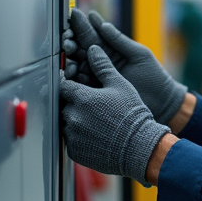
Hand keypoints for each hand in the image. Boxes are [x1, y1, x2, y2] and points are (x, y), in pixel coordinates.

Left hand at [59, 45, 169, 184]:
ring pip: (66, 123)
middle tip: (92, 107)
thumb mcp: (120, 85)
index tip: (77, 86)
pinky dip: (79, 137)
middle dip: (74, 104)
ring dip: (76, 120)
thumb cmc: (132, 115)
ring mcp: (72, 135)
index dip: (70, 84)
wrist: (139, 147)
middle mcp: (72, 116)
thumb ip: (103, 66)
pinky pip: (71, 140)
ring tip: (96, 122)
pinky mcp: (74, 151)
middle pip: (63, 105)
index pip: (63, 85)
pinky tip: (96, 135)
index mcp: (81, 97)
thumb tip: (93, 49)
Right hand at [68, 9, 187, 124]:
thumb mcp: (139, 54)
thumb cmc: (154, 76)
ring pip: (77, 66)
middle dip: (71, 42)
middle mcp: (100, 62)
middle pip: (80, 50)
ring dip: (71, 59)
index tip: (73, 16)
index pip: (92, 35)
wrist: (161, 102)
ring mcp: (97, 78)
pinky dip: (74, 78)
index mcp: (111, 50)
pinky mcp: (96, 93)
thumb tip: (103, 24)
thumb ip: (120, 41)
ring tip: (69, 53)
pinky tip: (71, 71)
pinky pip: (81, 85)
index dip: (81, 26)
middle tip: (67, 39)